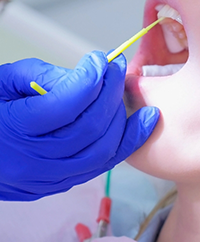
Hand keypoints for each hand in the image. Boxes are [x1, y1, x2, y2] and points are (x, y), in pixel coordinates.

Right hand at [0, 51, 159, 200]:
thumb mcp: (5, 82)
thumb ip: (46, 75)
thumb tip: (91, 75)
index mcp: (13, 129)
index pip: (65, 104)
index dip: (90, 78)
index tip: (101, 59)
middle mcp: (32, 160)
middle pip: (89, 127)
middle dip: (110, 92)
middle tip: (117, 69)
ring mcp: (47, 178)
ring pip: (102, 151)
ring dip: (121, 118)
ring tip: (125, 91)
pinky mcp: (59, 184)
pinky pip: (102, 166)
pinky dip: (125, 143)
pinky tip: (142, 123)